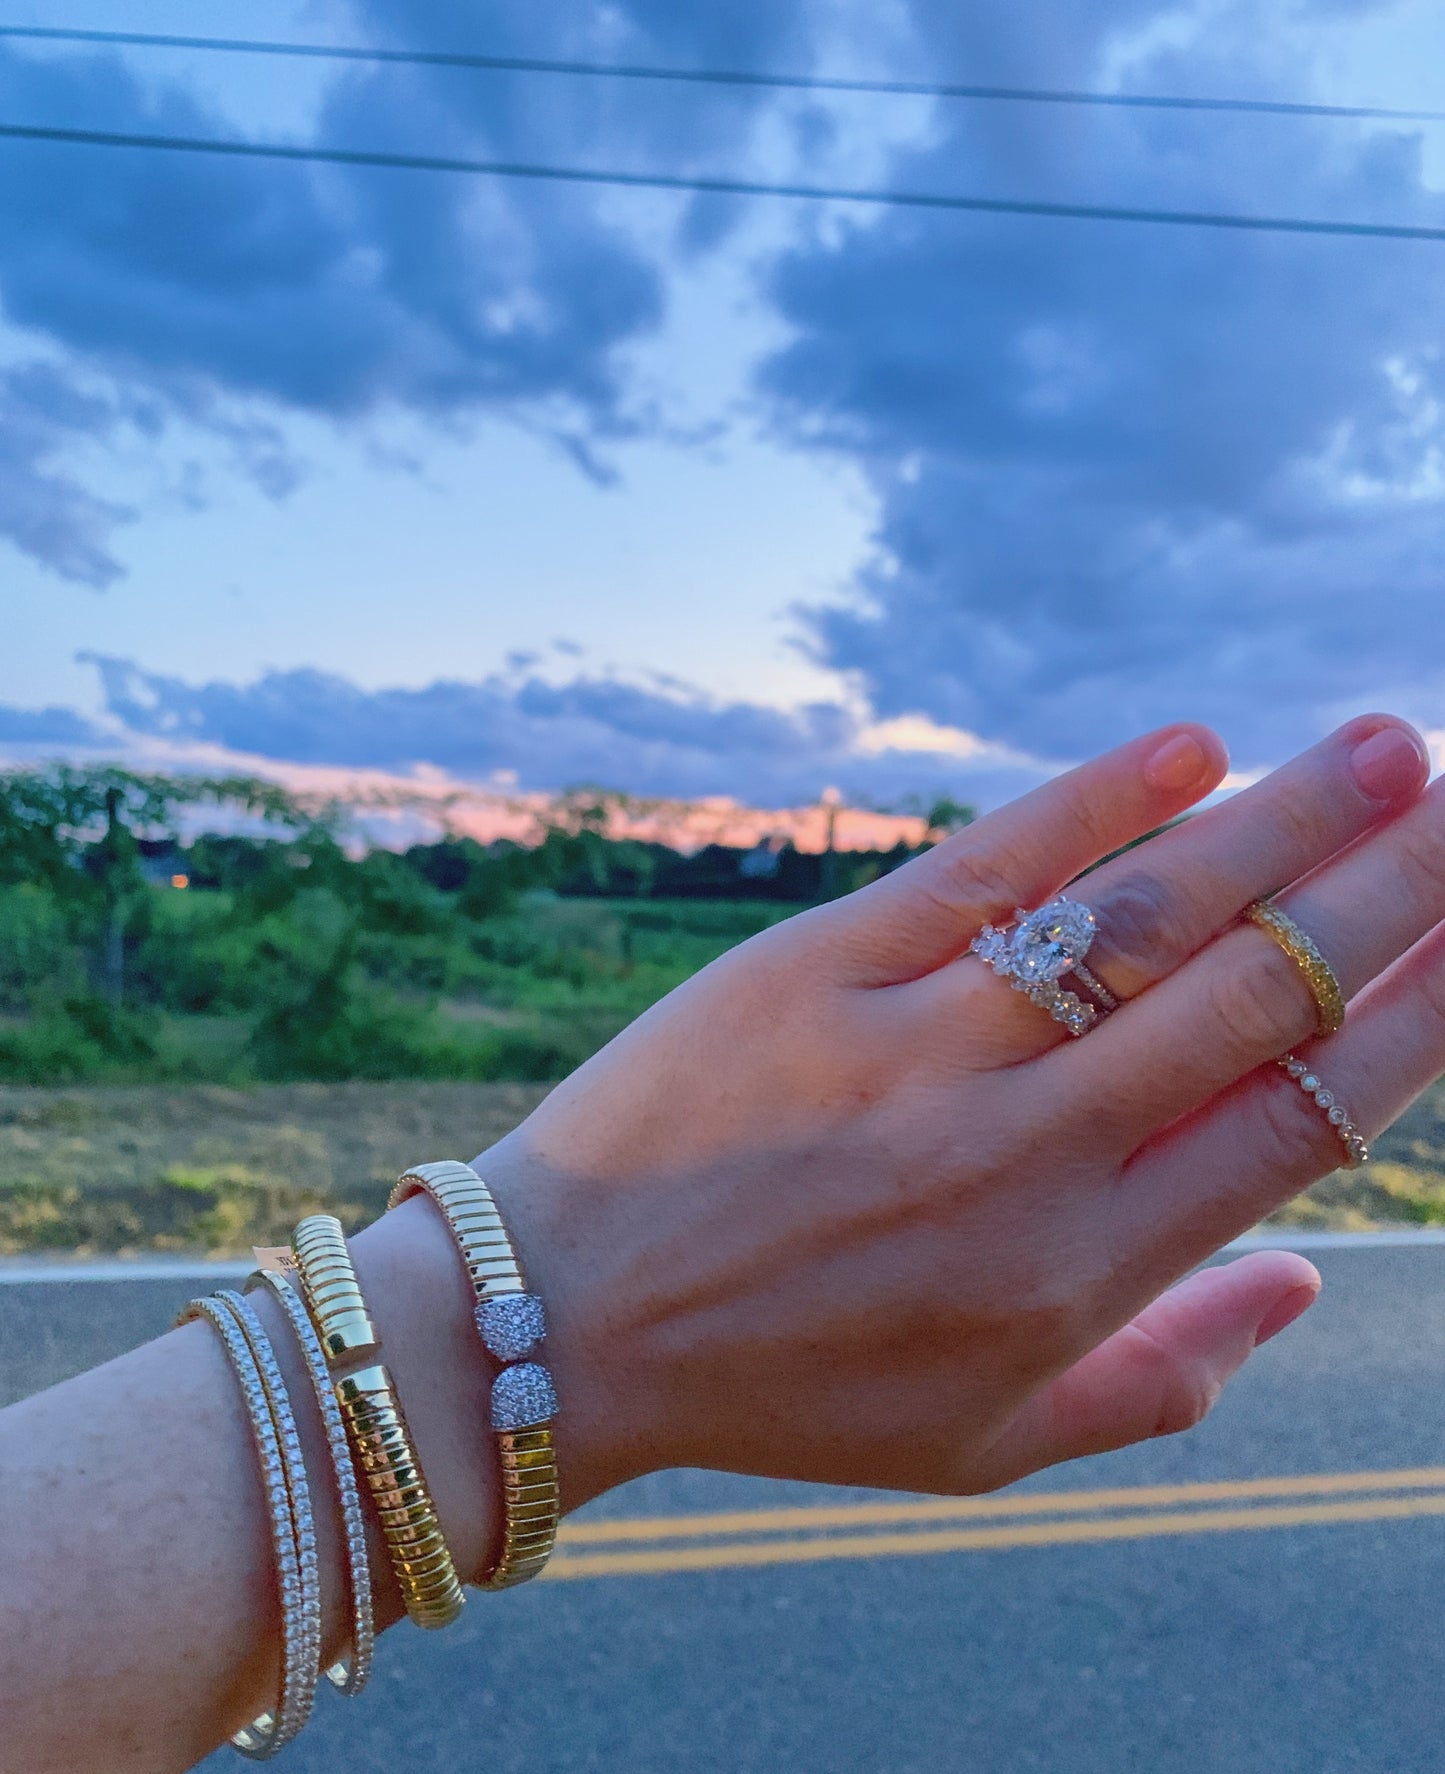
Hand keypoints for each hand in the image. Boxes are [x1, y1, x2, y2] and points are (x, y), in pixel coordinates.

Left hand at [480, 716, 1436, 1502]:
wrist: (566, 1318)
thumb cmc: (789, 1387)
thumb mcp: (989, 1441)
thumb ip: (1166, 1372)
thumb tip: (1308, 1275)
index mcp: (1079, 1271)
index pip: (1296, 1118)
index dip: (1410, 1016)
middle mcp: (1022, 1152)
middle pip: (1252, 996)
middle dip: (1385, 891)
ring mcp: (920, 1048)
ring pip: (1141, 914)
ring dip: (1279, 820)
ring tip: (1387, 747)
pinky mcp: (818, 967)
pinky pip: (983, 869)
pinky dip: (1093, 800)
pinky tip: (1188, 744)